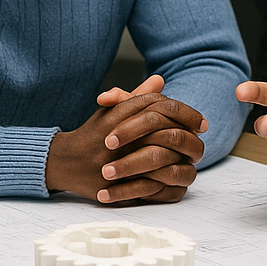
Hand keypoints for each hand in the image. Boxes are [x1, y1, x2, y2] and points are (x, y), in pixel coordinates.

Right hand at [47, 79, 206, 203]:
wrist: (64, 161)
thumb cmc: (93, 134)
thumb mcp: (113, 110)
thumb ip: (137, 96)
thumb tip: (160, 80)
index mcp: (119, 115)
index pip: (160, 106)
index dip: (185, 112)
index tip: (200, 120)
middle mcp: (119, 137)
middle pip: (165, 131)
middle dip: (188, 133)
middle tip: (201, 136)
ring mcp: (118, 162)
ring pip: (163, 158)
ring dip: (180, 158)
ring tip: (192, 157)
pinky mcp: (118, 185)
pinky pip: (152, 184)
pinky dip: (167, 179)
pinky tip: (177, 175)